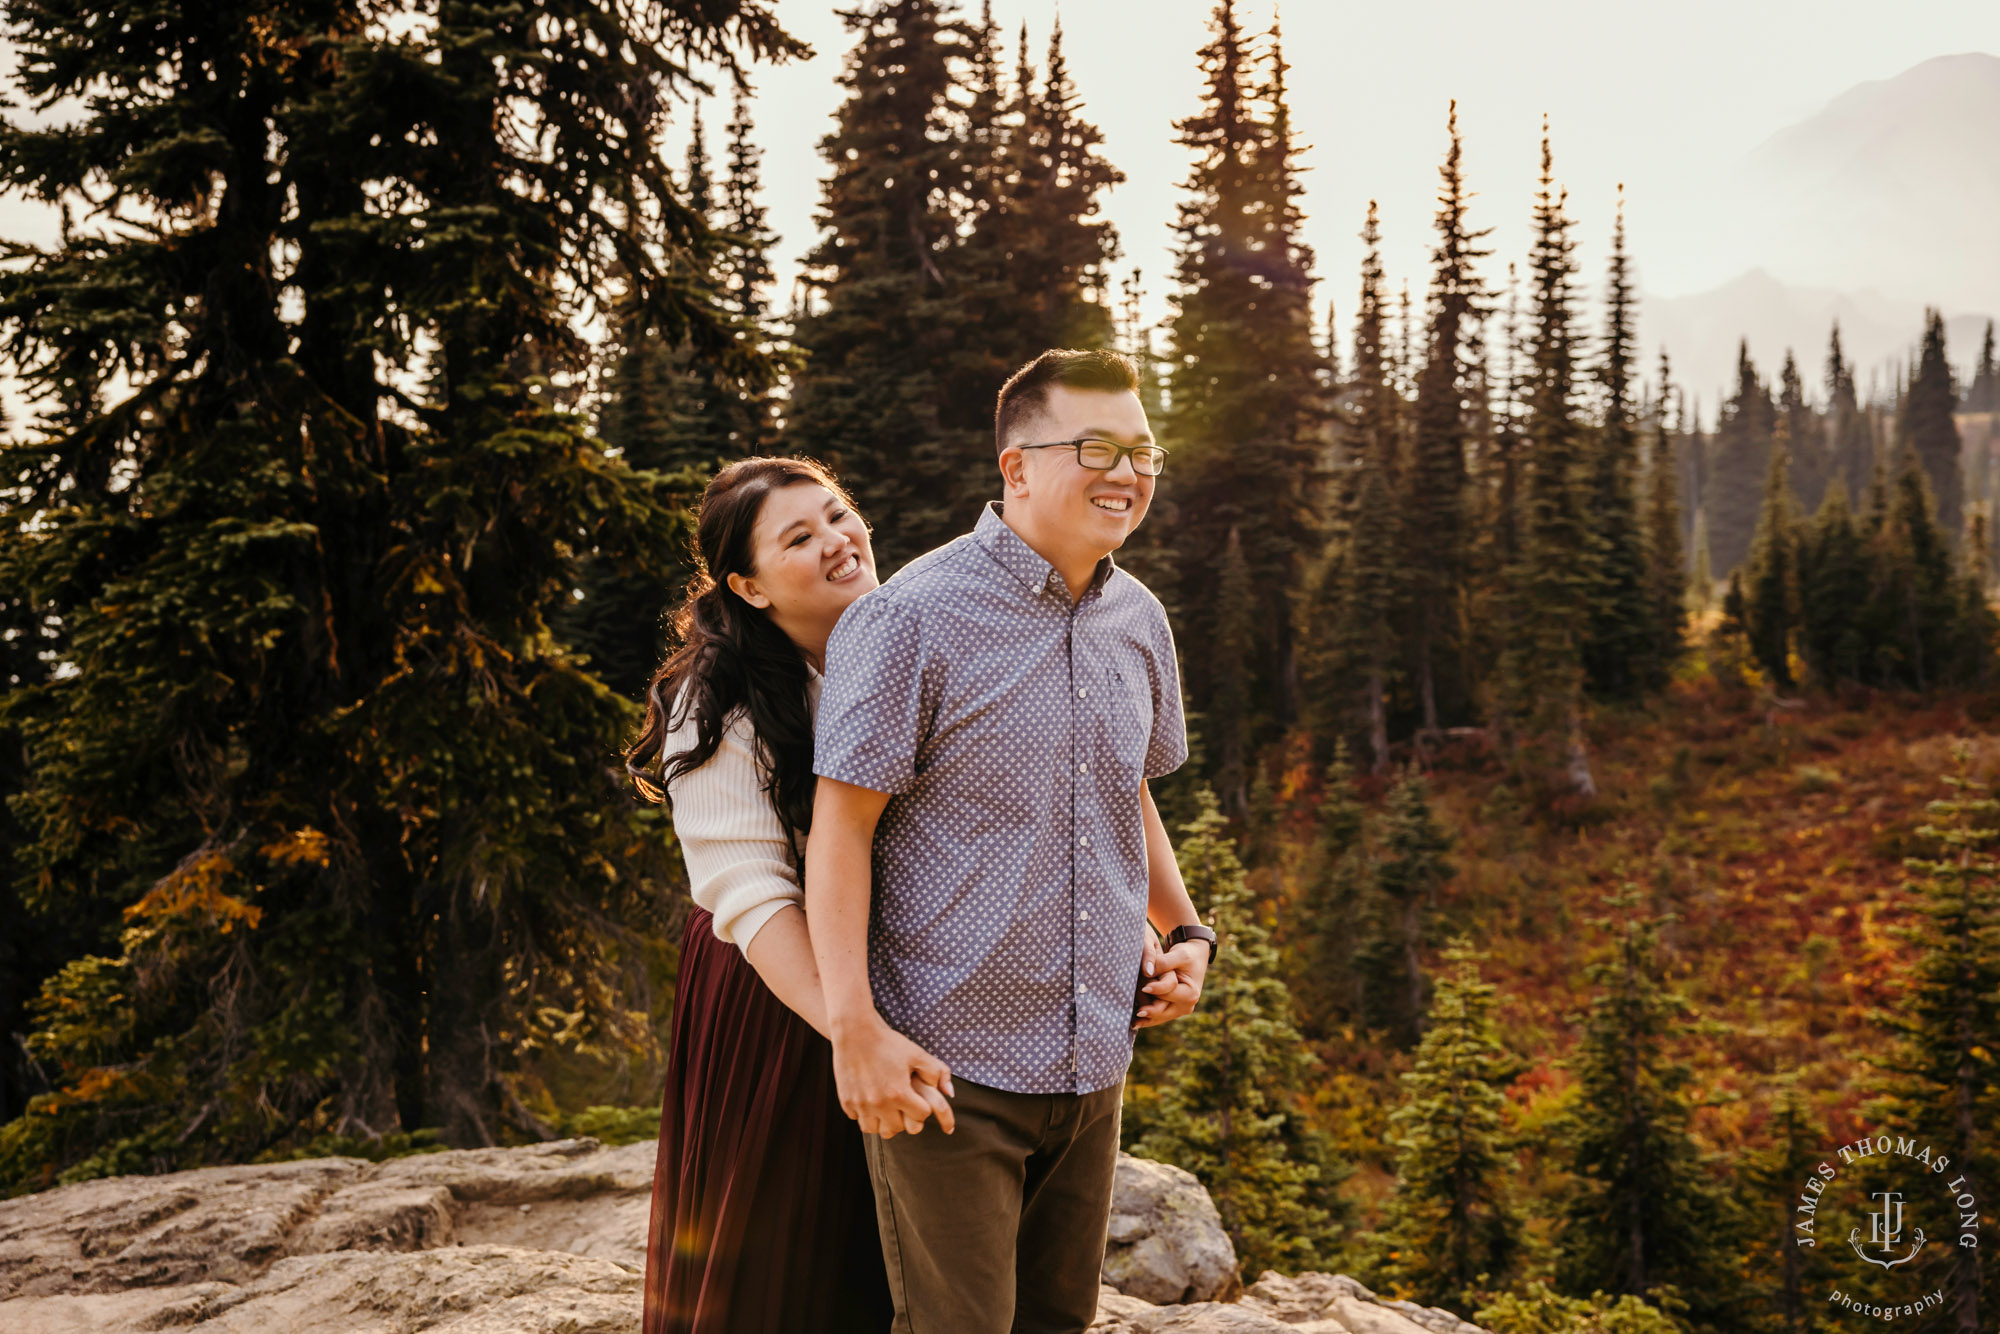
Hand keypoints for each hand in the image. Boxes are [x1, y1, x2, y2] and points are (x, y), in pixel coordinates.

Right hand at [829, 1016, 955, 1138]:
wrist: (854, 1033)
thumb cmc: (888, 1043)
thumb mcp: (917, 1054)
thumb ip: (937, 1072)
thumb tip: (950, 1093)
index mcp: (899, 1094)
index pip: (921, 1116)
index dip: (923, 1107)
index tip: (918, 1098)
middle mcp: (880, 1103)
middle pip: (899, 1127)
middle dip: (905, 1118)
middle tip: (904, 1106)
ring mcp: (861, 1105)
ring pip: (876, 1130)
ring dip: (884, 1123)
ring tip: (887, 1111)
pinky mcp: (847, 1102)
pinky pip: (859, 1120)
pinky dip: (866, 1116)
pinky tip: (871, 1104)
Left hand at [1132, 932, 1207, 1029]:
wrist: (1193, 958)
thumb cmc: (1187, 954)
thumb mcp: (1178, 956)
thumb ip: (1164, 963)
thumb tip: (1147, 972)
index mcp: (1190, 994)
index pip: (1166, 994)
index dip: (1154, 990)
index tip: (1142, 987)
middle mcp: (1186, 1006)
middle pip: (1160, 1011)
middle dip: (1145, 1007)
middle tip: (1128, 1009)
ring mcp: (1178, 1010)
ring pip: (1157, 1017)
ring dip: (1143, 1018)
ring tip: (1129, 1021)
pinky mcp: (1171, 1011)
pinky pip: (1156, 1017)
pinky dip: (1145, 1019)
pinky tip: (1132, 1022)